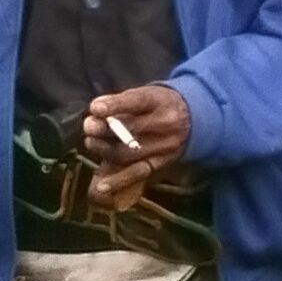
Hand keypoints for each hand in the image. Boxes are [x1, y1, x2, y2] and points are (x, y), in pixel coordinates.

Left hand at [81, 82, 191, 211]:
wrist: (193, 119)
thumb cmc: (159, 104)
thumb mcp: (147, 94)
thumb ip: (122, 102)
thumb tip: (95, 111)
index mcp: (159, 100)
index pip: (136, 101)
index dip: (115, 105)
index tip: (95, 108)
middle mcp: (165, 123)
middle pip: (130, 129)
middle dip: (104, 129)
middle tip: (88, 126)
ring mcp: (164, 146)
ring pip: (129, 152)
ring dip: (104, 150)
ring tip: (91, 143)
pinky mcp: (161, 164)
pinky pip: (138, 173)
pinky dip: (118, 181)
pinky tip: (101, 186)